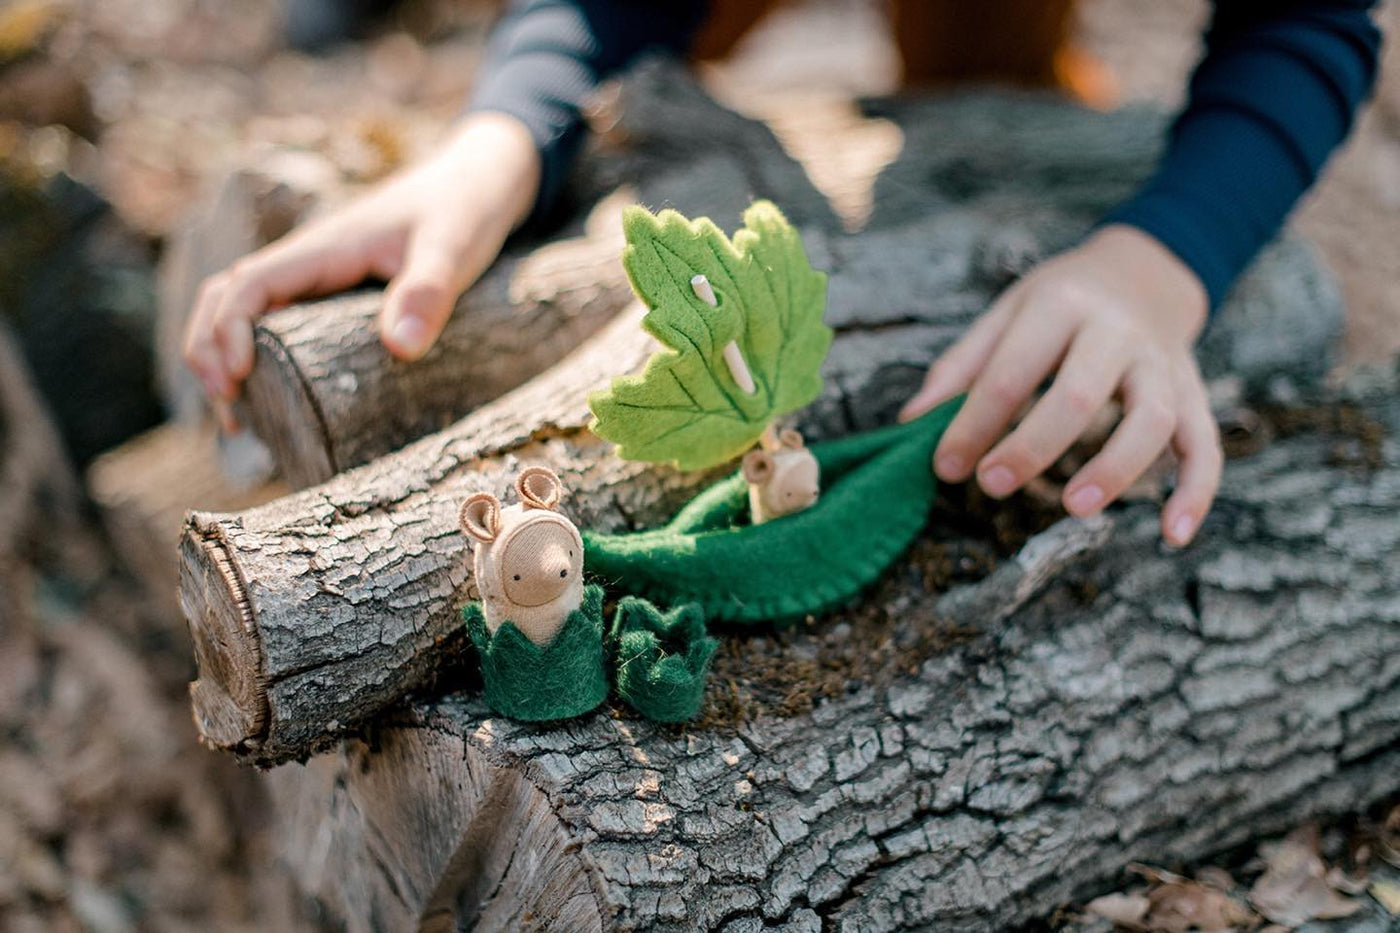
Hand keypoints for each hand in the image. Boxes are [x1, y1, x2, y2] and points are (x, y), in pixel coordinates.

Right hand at [182, 111, 540, 429]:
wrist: (476, 181)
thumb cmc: (463, 210)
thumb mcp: (453, 250)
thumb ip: (428, 292)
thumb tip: (399, 347)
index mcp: (323, 248)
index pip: (248, 283)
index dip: (228, 330)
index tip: (241, 379)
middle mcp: (309, 260)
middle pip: (224, 296)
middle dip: (209, 351)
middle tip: (231, 414)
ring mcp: (318, 274)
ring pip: (244, 308)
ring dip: (223, 354)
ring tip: (239, 418)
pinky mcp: (334, 288)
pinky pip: (278, 317)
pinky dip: (258, 353)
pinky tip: (274, 397)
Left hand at [899, 224, 1221, 545]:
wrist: (1144, 271)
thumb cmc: (1058, 304)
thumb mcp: (1005, 313)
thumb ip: (961, 367)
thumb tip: (912, 424)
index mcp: (1060, 305)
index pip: (1012, 370)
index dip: (974, 422)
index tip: (945, 466)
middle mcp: (1117, 331)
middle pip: (1081, 393)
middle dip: (1033, 445)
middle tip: (992, 484)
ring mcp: (1162, 363)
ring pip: (1152, 418)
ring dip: (1116, 467)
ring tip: (1074, 508)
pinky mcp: (1192, 394)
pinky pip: (1203, 445)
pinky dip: (1195, 492)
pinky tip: (1171, 536)